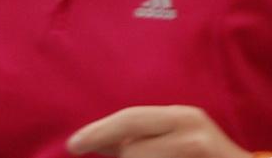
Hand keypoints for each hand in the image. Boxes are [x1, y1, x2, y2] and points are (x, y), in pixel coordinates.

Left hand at [68, 105, 251, 157]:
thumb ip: (134, 139)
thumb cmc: (198, 156)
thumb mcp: (171, 138)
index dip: (98, 132)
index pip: (131, 119)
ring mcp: (198, 150)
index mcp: (182, 116)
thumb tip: (88, 142)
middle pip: (133, 154)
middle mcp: (191, 130)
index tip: (73, 145)